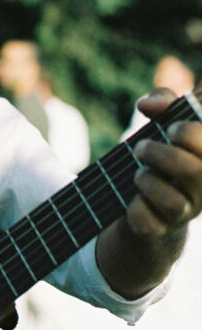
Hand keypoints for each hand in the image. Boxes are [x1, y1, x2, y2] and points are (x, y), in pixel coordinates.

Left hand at [128, 88, 201, 238]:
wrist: (151, 196)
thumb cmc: (165, 149)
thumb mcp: (167, 120)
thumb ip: (164, 101)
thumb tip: (147, 104)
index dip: (192, 133)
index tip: (172, 129)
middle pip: (196, 172)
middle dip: (161, 153)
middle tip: (141, 148)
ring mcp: (185, 212)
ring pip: (174, 203)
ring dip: (147, 180)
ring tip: (139, 172)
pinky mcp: (161, 228)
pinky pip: (150, 224)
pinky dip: (137, 208)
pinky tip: (135, 198)